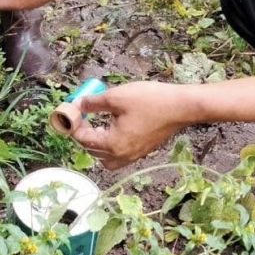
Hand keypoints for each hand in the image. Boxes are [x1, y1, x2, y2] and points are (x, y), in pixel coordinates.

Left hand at [70, 82, 193, 169]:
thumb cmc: (150, 101)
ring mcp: (133, 155)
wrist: (182, 107)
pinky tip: (114, 127)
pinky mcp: (142, 151)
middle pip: (92, 151)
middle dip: (84, 134)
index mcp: (112, 145)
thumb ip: (93, 103)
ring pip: (105, 157)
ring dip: (97, 143)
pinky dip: (111, 144)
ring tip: (97, 124)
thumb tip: (77, 105)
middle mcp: (121, 155)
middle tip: (83, 115)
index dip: (74, 123)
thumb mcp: (116, 97)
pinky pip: (119, 154)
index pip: (83, 139)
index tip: (73, 109)